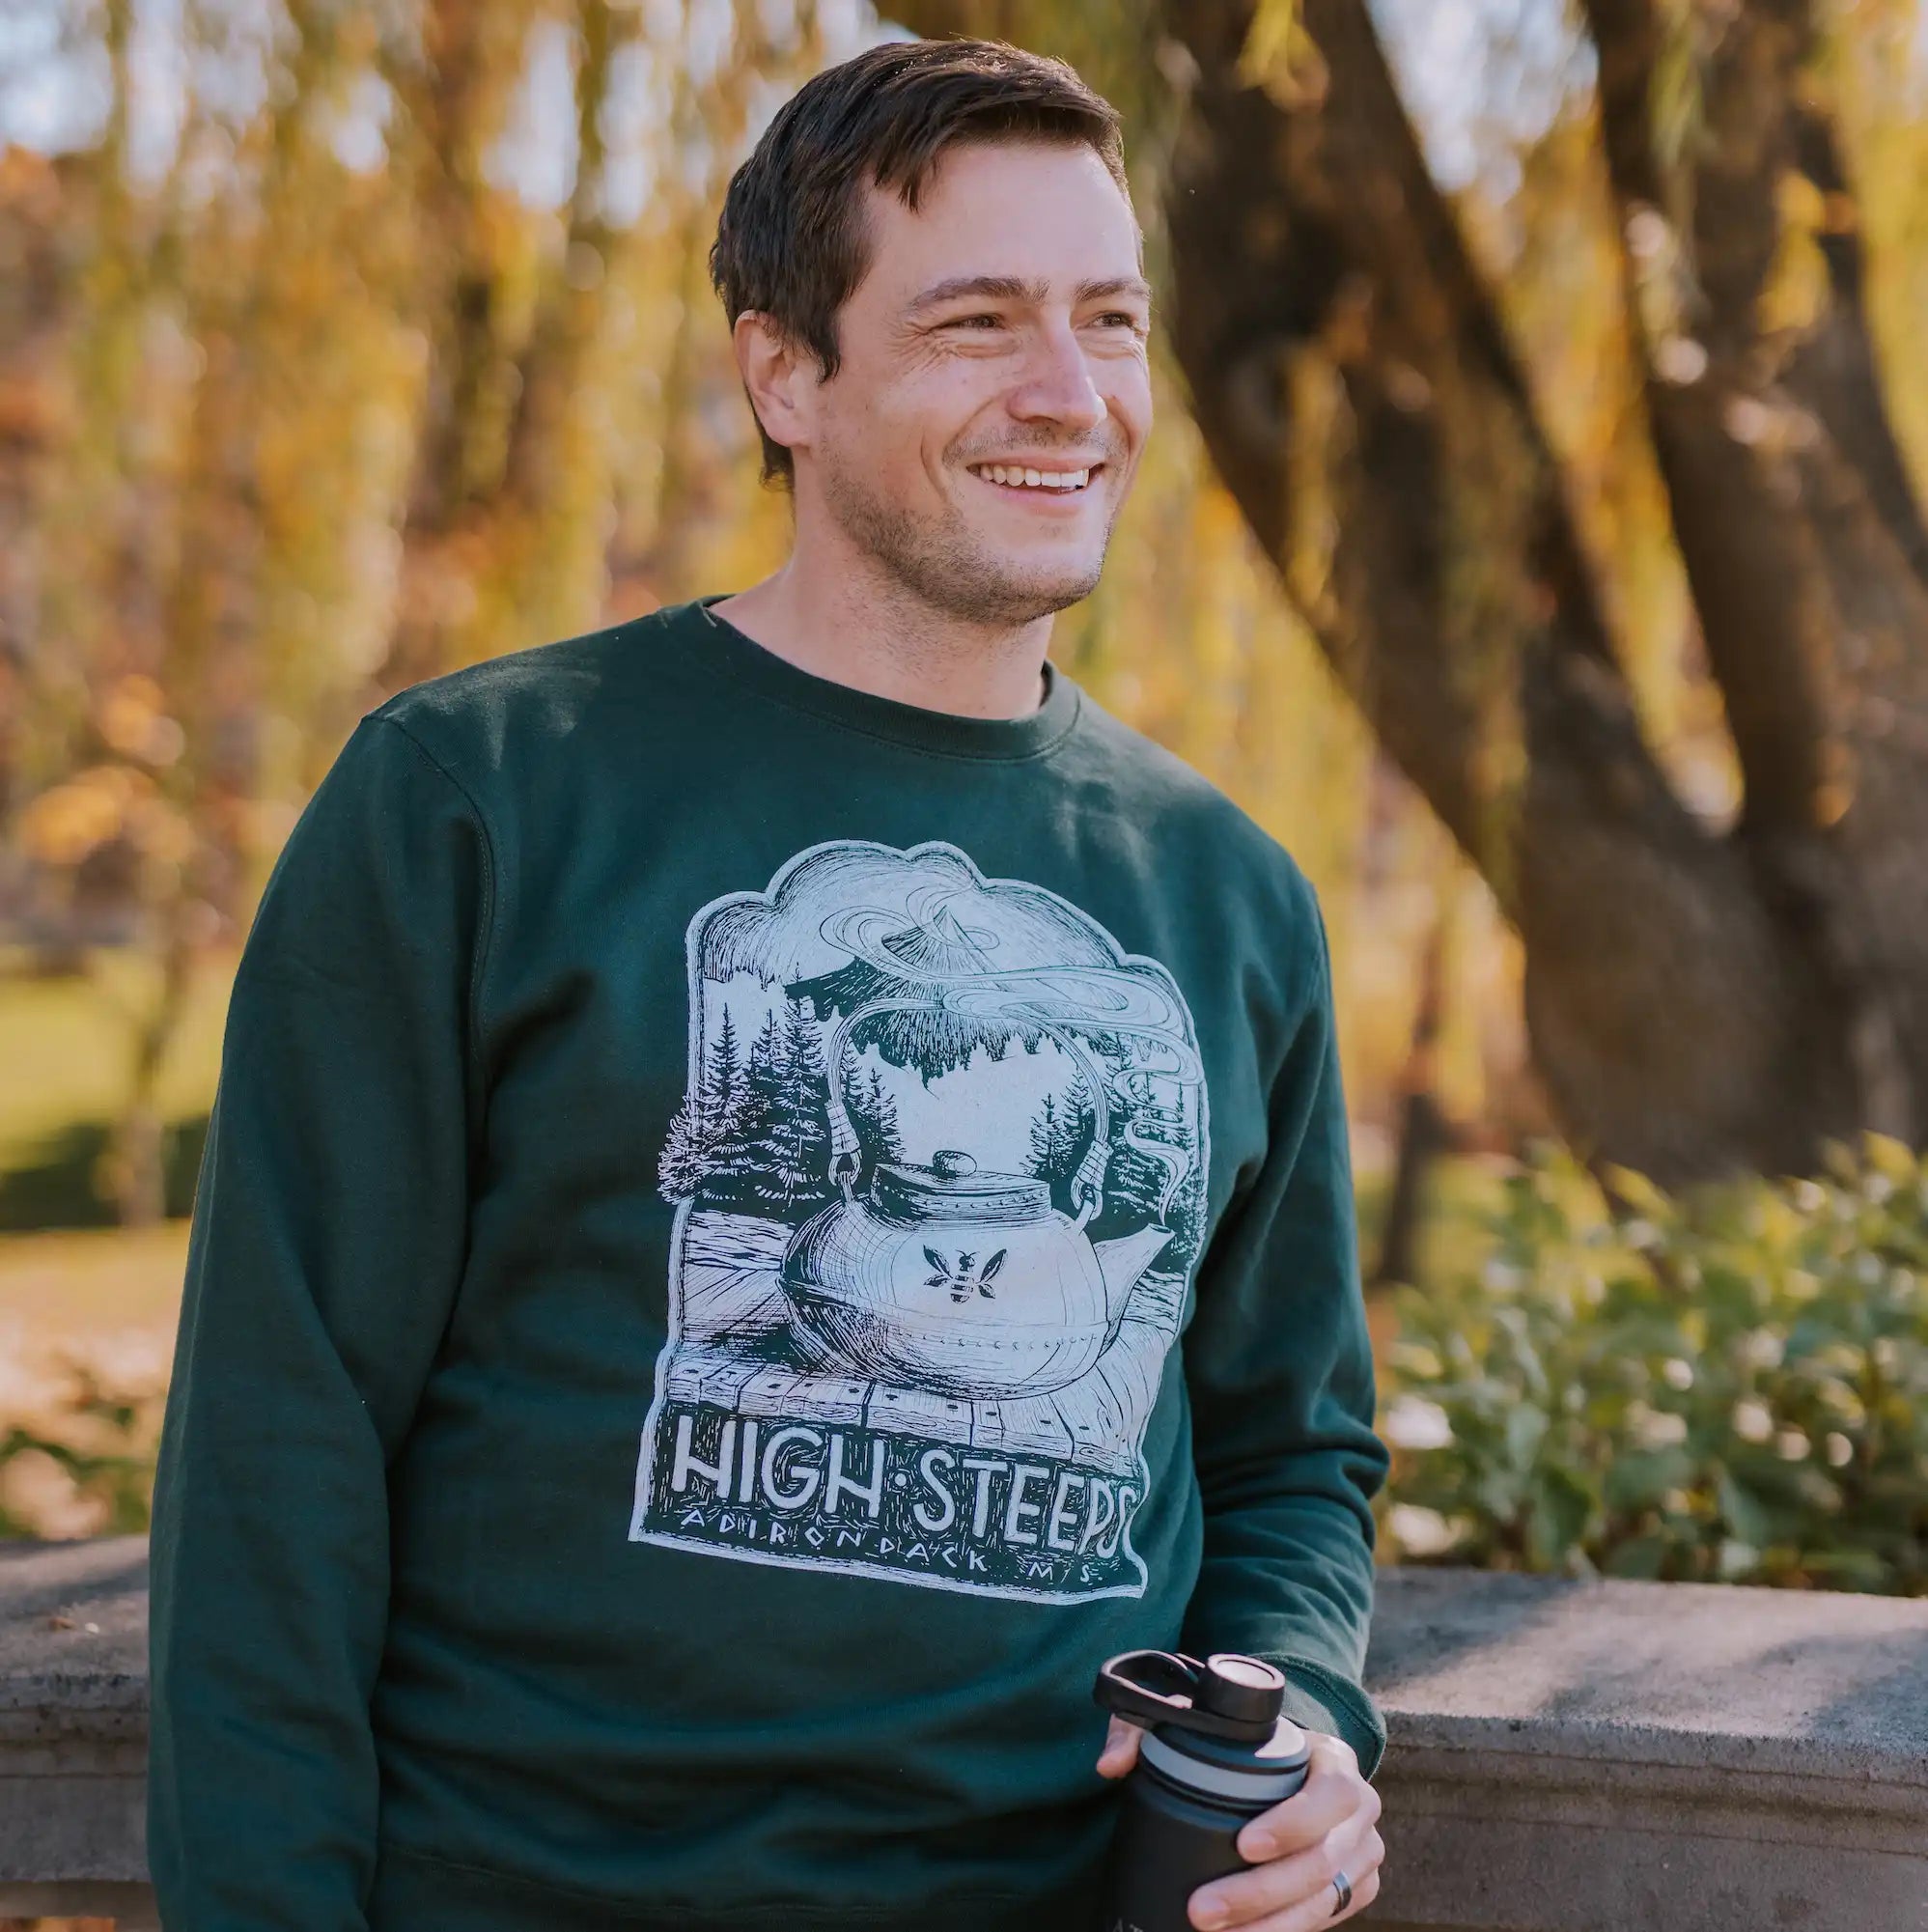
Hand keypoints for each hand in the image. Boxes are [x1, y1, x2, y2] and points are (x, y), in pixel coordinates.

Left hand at [1096, 1720, 1383, 1927]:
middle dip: (1259, 1894)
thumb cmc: (1249, 1746)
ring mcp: (1361, 1856)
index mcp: (1336, 1763)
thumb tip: (1111, 1766)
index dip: (1290, 1824)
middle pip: (1319, 1863)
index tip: (1242, 1844)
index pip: (1327, 1796)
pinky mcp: (1353, 1891)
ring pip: (1322, 1903)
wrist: (1296, 1769)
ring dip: (1268, 1928)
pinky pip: (1323, 1923)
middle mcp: (1360, 1812)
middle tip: (1203, 1910)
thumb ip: (1148, 1728)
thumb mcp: (1205, 1723)